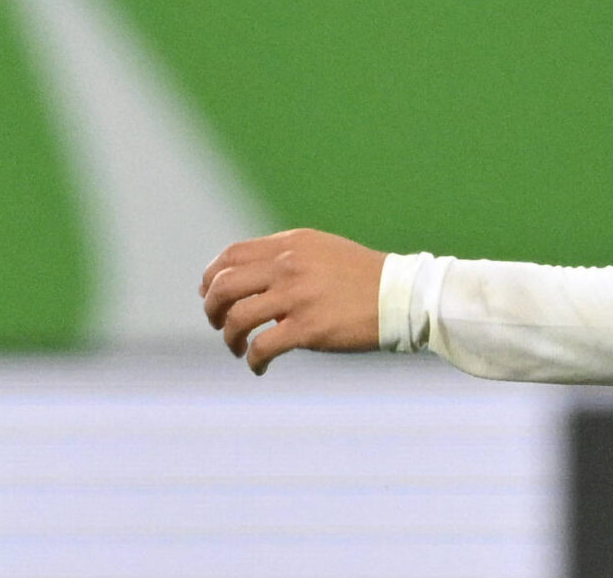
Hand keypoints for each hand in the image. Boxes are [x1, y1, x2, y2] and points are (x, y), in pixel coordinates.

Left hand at [200, 228, 385, 373]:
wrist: (402, 297)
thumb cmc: (362, 278)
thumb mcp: (321, 253)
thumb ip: (287, 259)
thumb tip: (249, 280)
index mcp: (291, 245)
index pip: (230, 255)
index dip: (211, 278)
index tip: (210, 295)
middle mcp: (289, 266)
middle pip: (223, 286)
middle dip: (212, 310)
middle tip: (219, 325)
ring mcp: (297, 297)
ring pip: (236, 319)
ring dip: (229, 339)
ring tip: (240, 349)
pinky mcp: (308, 328)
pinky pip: (262, 347)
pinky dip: (253, 361)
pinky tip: (260, 367)